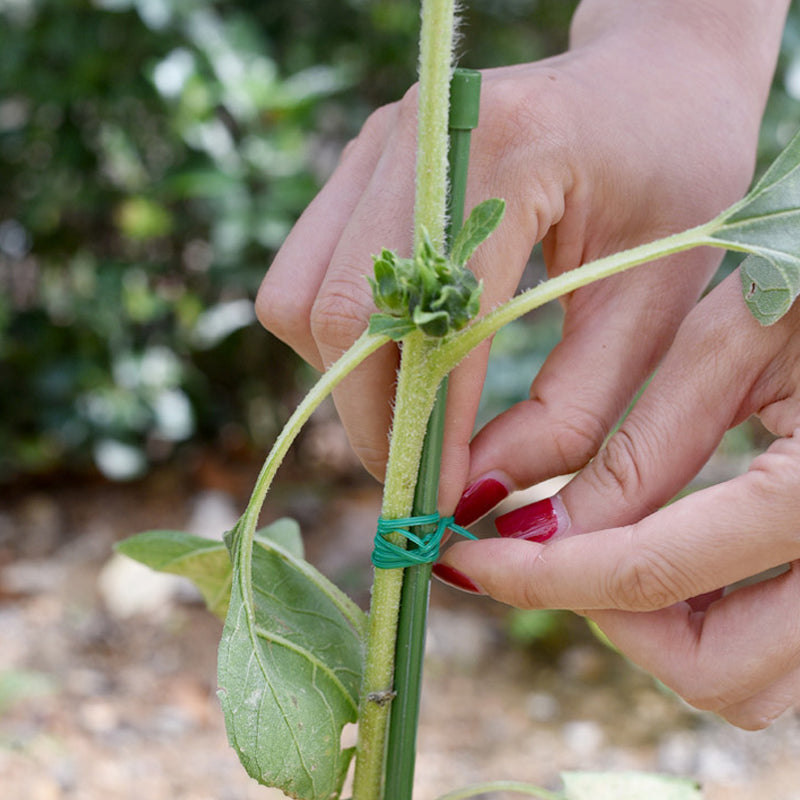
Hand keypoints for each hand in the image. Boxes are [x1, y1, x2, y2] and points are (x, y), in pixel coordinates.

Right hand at [257, 8, 772, 510]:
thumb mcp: (653, 306)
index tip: (445, 502)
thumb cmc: (674, 182)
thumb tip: (479, 491)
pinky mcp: (361, 164)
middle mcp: (420, 136)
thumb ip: (572, 411)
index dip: (430, 430)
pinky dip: (340, 340)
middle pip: (338, 316)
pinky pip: (307, 276)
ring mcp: (378, 145)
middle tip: (421, 474)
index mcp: (510, 151)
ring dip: (346, 379)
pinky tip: (401, 357)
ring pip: (300, 299)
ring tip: (415, 413)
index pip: (433, 324)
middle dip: (371, 418)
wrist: (651, 79)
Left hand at [435, 270, 799, 729]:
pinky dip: (711, 620)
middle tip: (547, 556)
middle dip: (614, 622)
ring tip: (605, 551)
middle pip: (718, 670)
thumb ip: (642, 451)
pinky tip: (669, 551)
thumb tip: (541, 534)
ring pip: (755, 678)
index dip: (538, 575)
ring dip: (664, 633)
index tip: (466, 560)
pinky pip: (779, 645)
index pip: (645, 572)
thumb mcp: (730, 347)